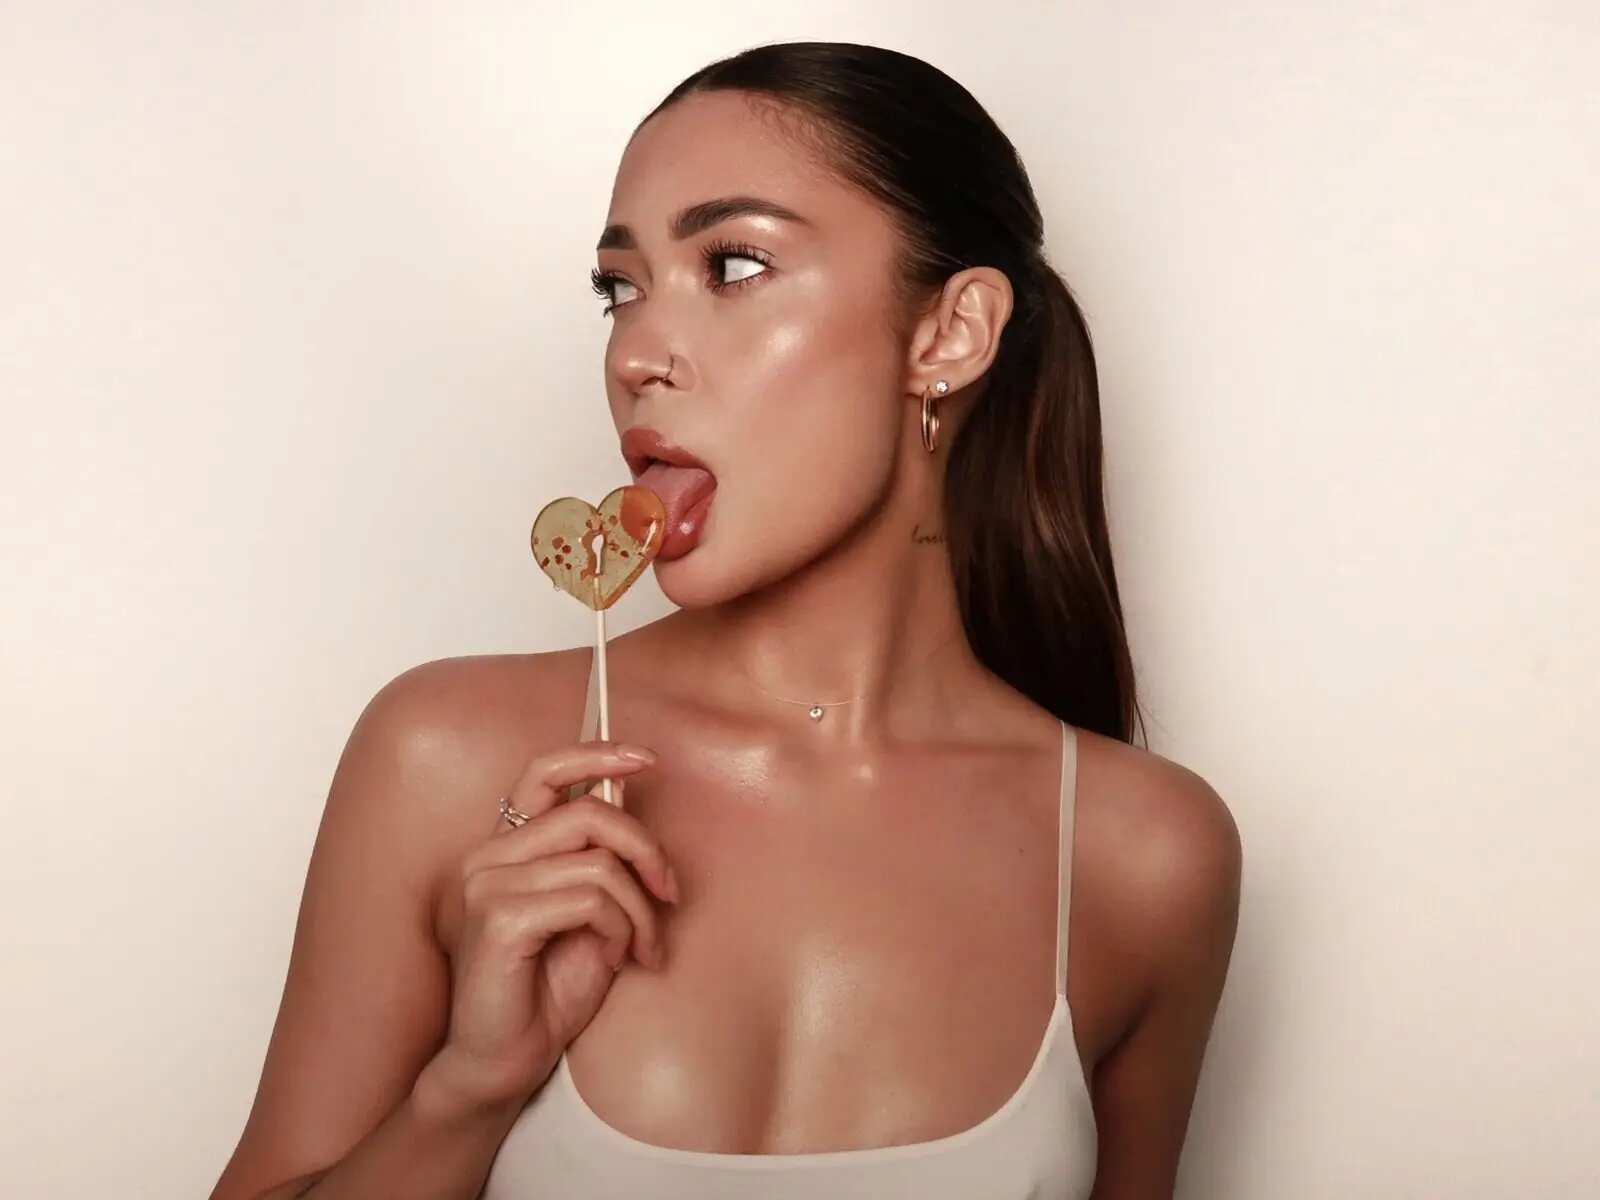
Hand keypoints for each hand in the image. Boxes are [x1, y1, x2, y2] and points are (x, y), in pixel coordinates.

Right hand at [423, 742, 677, 1112]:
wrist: (503, 1063)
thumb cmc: (547, 992)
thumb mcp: (590, 914)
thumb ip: (601, 860)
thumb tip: (630, 800)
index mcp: (508, 847)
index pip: (544, 772)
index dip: (597, 755)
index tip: (646, 758)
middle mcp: (491, 857)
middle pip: (591, 814)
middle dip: (647, 851)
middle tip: (669, 895)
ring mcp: (490, 885)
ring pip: (600, 863)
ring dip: (640, 909)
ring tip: (643, 946)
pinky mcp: (502, 919)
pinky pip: (590, 899)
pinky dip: (620, 928)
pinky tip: (618, 958)